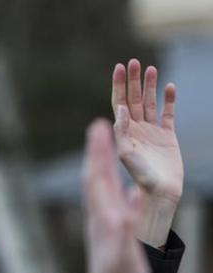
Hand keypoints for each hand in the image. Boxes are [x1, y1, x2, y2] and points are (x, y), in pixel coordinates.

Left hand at [83, 119, 152, 272]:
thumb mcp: (126, 259)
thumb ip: (125, 232)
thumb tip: (126, 207)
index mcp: (103, 221)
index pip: (98, 179)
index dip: (99, 152)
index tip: (99, 125)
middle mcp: (101, 222)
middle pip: (97, 180)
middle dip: (99, 152)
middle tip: (100, 125)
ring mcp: (107, 232)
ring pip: (106, 193)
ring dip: (108, 168)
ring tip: (110, 150)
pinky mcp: (116, 242)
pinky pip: (120, 211)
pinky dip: (124, 195)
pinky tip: (128, 192)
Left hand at [111, 60, 182, 246]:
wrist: (161, 195)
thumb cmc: (140, 179)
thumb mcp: (126, 156)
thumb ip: (122, 135)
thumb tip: (117, 112)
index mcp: (123, 136)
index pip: (117, 107)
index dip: (117, 88)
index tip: (119, 70)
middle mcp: (135, 132)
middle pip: (131, 102)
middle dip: (132, 82)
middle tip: (133, 62)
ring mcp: (151, 134)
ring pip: (149, 105)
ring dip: (149, 87)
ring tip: (151, 68)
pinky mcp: (168, 138)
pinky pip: (167, 115)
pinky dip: (169, 101)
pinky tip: (169, 87)